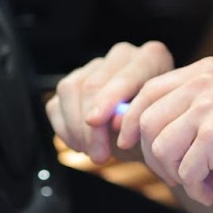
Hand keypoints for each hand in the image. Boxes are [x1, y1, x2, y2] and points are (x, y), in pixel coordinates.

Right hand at [46, 41, 174, 163]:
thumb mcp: (154, 129)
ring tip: (93, 153)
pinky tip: (82, 145)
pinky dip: (65, 130)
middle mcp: (122, 55)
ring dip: (76, 128)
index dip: (108, 100)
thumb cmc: (156, 129)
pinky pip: (56, 104)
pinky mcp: (73, 83)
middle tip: (99, 156)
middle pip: (93, 84)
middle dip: (91, 125)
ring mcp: (95, 66)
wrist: (147, 136)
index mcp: (151, 57)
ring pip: (69, 89)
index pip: (125, 76)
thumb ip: (138, 120)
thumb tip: (113, 121)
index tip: (95, 122)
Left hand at [117, 57, 212, 205]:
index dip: (130, 120)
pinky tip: (211, 192)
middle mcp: (205, 82)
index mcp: (206, 71)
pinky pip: (185, 169)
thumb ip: (191, 109)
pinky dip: (194, 189)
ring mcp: (210, 106)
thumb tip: (137, 129)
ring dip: (174, 175)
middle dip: (152, 155)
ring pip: (161, 147)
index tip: (128, 144)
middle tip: (174, 176)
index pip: (148, 91)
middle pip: (146, 120)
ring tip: (197, 184)